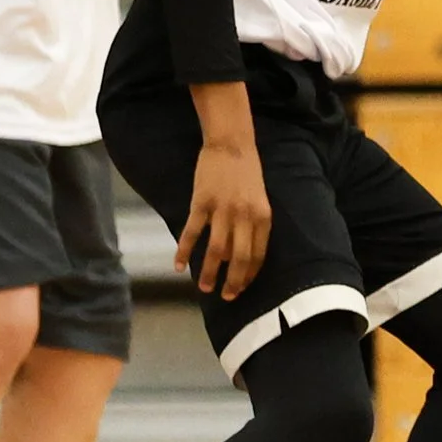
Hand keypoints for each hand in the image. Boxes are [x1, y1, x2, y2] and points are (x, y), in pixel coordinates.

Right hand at [178, 140, 270, 300]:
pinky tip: (179, 266)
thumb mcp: (259, 200)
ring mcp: (223, 210)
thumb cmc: (247, 174)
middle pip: (240, 258)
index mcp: (263, 217)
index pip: (258, 255)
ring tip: (205, 288)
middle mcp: (245, 217)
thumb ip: (252, 226)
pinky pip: (192, 233)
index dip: (249, 276)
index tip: (242, 289)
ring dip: (210, 273)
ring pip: (217, 250)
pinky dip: (184, 251)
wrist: (231, 145)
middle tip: (226, 297)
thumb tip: (236, 257)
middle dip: (233, 282)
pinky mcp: (202, 203)